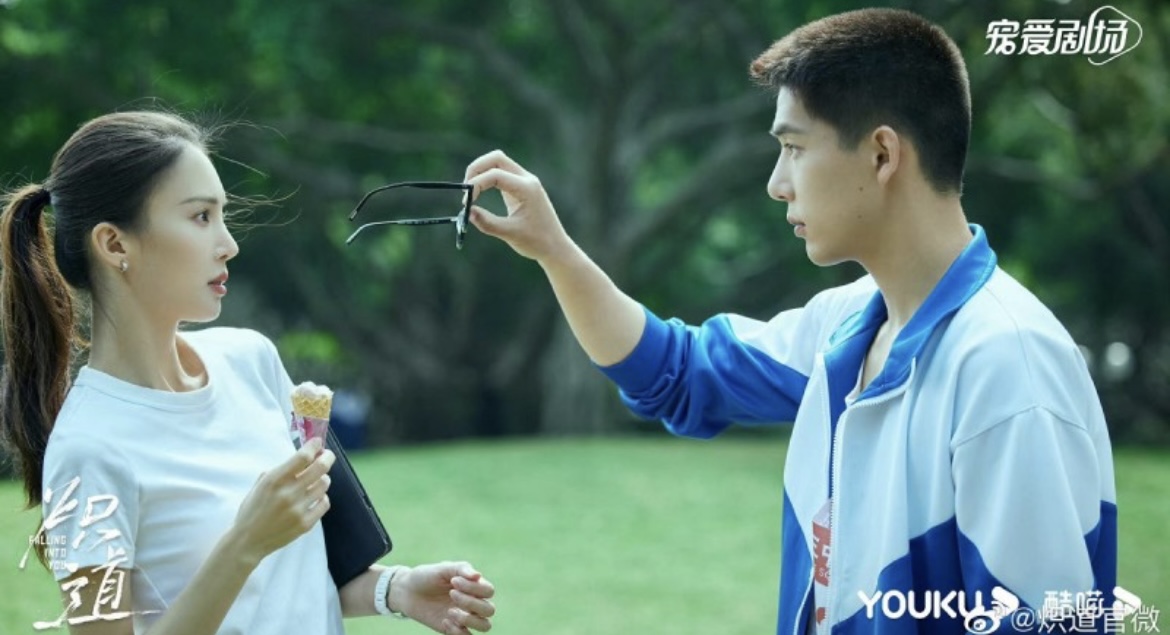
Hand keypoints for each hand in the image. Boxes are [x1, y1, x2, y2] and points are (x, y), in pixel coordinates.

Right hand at [231, 437, 334, 564]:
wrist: (248, 541)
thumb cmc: (253, 509)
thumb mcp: (260, 485)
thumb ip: (280, 471)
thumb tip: (303, 456)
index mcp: (274, 480)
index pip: (302, 457)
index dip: (314, 446)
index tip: (318, 441)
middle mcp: (288, 493)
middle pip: (320, 468)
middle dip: (327, 457)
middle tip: (327, 455)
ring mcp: (298, 509)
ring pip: (324, 485)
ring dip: (323, 478)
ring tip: (318, 479)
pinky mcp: (305, 524)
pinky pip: (324, 503)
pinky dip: (322, 497)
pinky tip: (316, 497)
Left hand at [391, 562, 495, 634]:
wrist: (407, 592)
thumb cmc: (427, 576)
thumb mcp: (442, 568)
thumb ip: (461, 569)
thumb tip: (478, 576)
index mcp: (473, 586)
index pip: (489, 591)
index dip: (474, 588)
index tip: (453, 581)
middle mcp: (473, 602)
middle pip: (489, 610)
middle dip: (471, 603)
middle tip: (451, 594)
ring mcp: (464, 617)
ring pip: (485, 626)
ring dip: (469, 619)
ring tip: (450, 611)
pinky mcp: (453, 629)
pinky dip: (458, 631)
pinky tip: (444, 620)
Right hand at [464, 149, 571, 263]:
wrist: (555, 247)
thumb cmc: (537, 241)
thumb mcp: (510, 234)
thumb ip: (488, 223)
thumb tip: (468, 212)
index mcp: (527, 189)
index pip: (496, 174)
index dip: (477, 184)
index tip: (466, 202)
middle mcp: (527, 180)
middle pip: (496, 158)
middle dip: (477, 168)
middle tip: (465, 188)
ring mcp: (525, 181)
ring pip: (498, 162)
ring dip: (481, 171)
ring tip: (470, 191)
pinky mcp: (521, 186)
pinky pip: (501, 173)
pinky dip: (487, 178)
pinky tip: (479, 192)